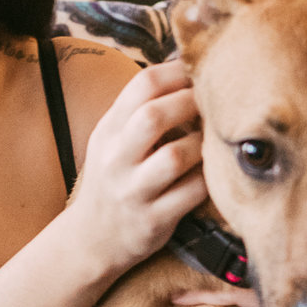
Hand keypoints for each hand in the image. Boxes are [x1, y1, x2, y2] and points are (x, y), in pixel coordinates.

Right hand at [57, 59, 206, 277]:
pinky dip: (209, 178)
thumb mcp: (113, 140)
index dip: (178, 71)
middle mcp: (116, 158)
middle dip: (190, 102)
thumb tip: (186, 66)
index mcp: (108, 130)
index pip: (141, 85)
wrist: (91, 239)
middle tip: (213, 103)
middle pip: (153, 116)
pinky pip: (191, 194)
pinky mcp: (154, 220)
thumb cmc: (114, 179)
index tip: (201, 71)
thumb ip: (140, 108)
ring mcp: (134, 191)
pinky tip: (215, 171)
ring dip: (203, 143)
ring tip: (214, 139)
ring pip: (176, 156)